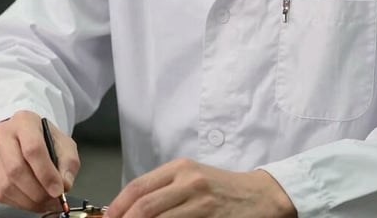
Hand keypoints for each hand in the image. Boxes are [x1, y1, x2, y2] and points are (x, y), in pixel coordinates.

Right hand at [0, 110, 80, 211]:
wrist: (25, 136)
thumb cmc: (45, 140)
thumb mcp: (64, 145)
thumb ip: (68, 163)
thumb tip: (64, 184)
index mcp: (25, 121)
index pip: (33, 149)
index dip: (46, 173)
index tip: (58, 190)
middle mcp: (3, 132)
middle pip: (16, 169)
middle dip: (37, 191)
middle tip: (52, 200)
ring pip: (5, 184)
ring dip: (27, 200)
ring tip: (44, 203)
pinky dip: (16, 202)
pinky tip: (29, 201)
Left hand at [106, 158, 296, 217]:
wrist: (260, 195)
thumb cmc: (221, 188)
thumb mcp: (191, 178)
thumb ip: (164, 189)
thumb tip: (129, 209)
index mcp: (180, 168)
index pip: (138, 187)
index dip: (117, 207)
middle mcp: (188, 181)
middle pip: (144, 206)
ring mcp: (200, 202)